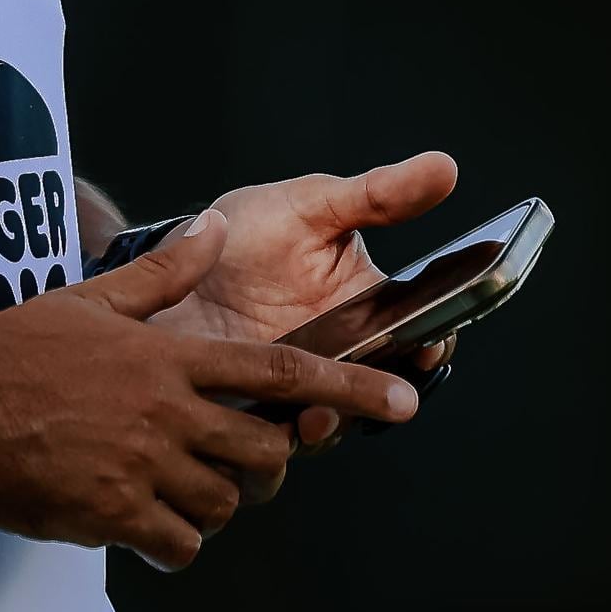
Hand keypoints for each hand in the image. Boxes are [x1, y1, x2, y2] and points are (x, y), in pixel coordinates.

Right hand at [0, 211, 417, 568]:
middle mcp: (164, 413)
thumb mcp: (85, 300)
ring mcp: (140, 468)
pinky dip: (175, 542)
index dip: (348, 385)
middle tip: (237, 460)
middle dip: (267, 461)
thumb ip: (160, 274)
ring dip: (214, 503)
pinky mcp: (111, 516)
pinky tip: (146, 525)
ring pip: (224, 504)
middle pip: (264, 451)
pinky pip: (178, 544)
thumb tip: (214, 227)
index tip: (402, 400)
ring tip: (175, 487)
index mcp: (166, 356)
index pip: (278, 371)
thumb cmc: (3, 353)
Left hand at [152, 150, 460, 451]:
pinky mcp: (250, 415)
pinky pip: (271, 446)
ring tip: (315, 417)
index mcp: (366, 307)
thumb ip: (377, 196)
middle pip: (382, 392)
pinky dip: (274, 445)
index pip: (421, 336)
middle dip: (383, 400)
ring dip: (331, 426)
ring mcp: (295, 390)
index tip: (428, 346)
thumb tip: (445, 166)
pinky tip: (265, 426)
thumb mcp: (311, 205)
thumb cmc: (246, 229)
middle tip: (380, 398)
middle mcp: (339, 356)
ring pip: (331, 425)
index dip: (433, 345)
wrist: (165, 265)